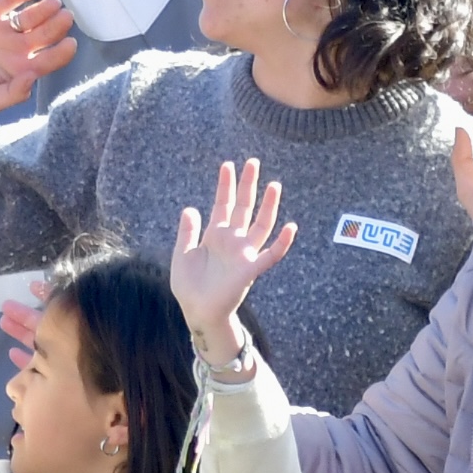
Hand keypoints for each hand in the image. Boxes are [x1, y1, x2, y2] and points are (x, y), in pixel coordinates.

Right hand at [0, 0, 79, 118]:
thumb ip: (11, 94)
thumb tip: (32, 78)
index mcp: (23, 68)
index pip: (51, 59)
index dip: (63, 52)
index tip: (70, 44)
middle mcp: (19, 47)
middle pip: (46, 33)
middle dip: (58, 24)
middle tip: (66, 17)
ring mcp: (4, 28)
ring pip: (31, 16)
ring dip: (44, 8)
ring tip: (53, 3)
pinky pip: (7, 1)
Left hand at [168, 158, 296, 337]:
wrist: (196, 310)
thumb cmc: (189, 286)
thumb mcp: (182, 254)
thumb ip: (187, 232)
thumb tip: (190, 208)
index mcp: (215, 235)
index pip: (223, 204)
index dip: (225, 186)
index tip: (228, 165)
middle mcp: (232, 241)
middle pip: (244, 208)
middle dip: (248, 186)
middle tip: (253, 162)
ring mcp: (243, 254)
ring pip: (261, 225)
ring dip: (268, 206)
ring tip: (274, 185)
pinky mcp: (251, 269)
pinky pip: (271, 255)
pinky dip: (283, 243)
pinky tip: (291, 227)